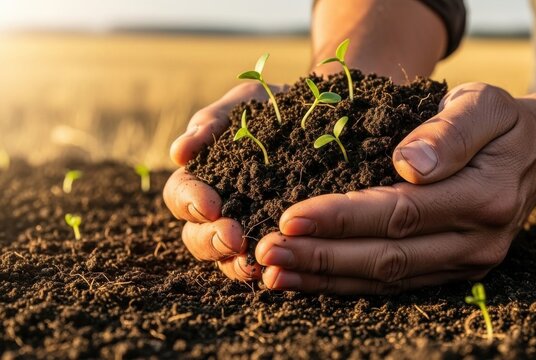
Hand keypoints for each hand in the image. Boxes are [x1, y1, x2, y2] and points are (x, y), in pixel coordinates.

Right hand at [163, 82, 286, 280]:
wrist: (323, 116)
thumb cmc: (275, 108)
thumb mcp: (245, 103)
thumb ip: (213, 122)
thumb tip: (178, 153)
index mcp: (202, 177)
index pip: (180, 196)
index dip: (190, 203)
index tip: (211, 205)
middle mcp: (218, 209)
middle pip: (196, 236)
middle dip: (211, 241)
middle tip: (234, 238)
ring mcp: (245, 229)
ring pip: (225, 259)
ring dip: (234, 263)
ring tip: (255, 263)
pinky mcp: (275, 242)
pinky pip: (263, 263)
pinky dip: (267, 268)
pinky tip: (280, 267)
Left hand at [255, 82, 535, 293]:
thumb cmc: (502, 123)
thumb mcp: (486, 105)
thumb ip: (451, 131)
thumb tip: (411, 163)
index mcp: (485, 196)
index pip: (401, 212)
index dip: (343, 218)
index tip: (290, 217)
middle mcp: (476, 241)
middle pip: (387, 256)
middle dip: (322, 257)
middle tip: (266, 253)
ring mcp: (465, 263)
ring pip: (386, 279)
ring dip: (326, 278)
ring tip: (273, 273)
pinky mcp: (450, 271)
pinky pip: (393, 284)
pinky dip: (347, 284)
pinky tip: (308, 281)